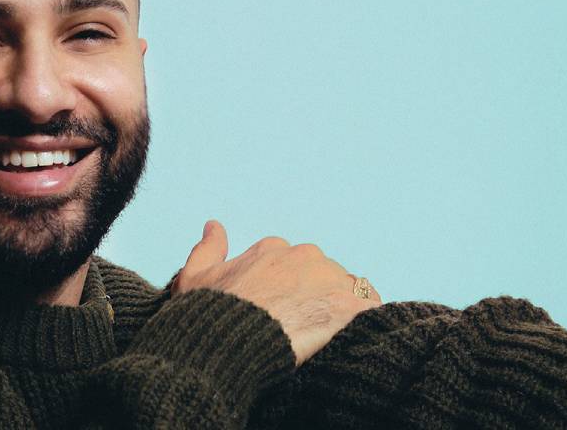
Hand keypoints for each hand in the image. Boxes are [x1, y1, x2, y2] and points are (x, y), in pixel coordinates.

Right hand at [172, 220, 381, 365]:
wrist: (229, 342)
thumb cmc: (210, 313)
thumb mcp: (195, 277)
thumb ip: (208, 248)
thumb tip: (213, 225)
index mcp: (272, 249)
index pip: (295, 263)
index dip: (292, 288)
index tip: (286, 309)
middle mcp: (303, 255)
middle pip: (324, 274)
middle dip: (319, 296)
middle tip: (306, 327)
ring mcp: (327, 278)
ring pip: (349, 289)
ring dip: (343, 308)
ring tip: (331, 337)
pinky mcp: (348, 305)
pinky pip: (372, 308)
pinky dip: (369, 320)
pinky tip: (358, 337)